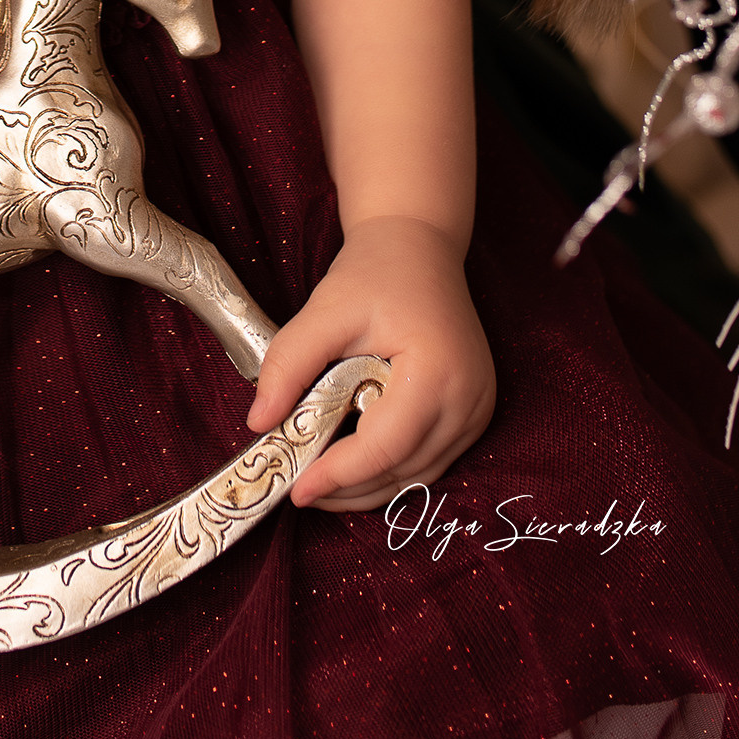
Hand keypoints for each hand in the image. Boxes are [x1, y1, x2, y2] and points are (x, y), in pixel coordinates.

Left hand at [246, 215, 495, 510]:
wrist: (420, 247)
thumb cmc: (375, 273)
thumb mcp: (325, 311)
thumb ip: (289, 364)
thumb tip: (259, 421)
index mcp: (438, 372)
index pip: (385, 446)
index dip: (339, 475)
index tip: (298, 491)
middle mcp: (469, 399)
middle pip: (403, 470)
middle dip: (349, 488)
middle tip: (302, 490)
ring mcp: (478, 409)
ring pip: (419, 475)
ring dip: (370, 486)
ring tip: (322, 481)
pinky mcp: (476, 412)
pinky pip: (431, 460)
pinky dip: (393, 470)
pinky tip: (356, 464)